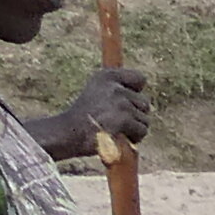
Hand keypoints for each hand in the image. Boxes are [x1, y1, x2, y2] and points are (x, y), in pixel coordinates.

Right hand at [29, 66, 151, 160]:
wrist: (70, 133)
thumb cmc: (84, 118)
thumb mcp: (96, 91)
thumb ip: (117, 89)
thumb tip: (141, 98)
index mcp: (107, 76)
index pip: (140, 79)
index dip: (136, 93)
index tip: (126, 103)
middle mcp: (115, 86)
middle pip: (145, 102)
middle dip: (135, 115)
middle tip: (118, 122)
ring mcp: (120, 102)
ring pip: (145, 118)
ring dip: (134, 128)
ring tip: (117, 130)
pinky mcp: (124, 119)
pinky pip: (142, 130)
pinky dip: (134, 138)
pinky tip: (120, 137)